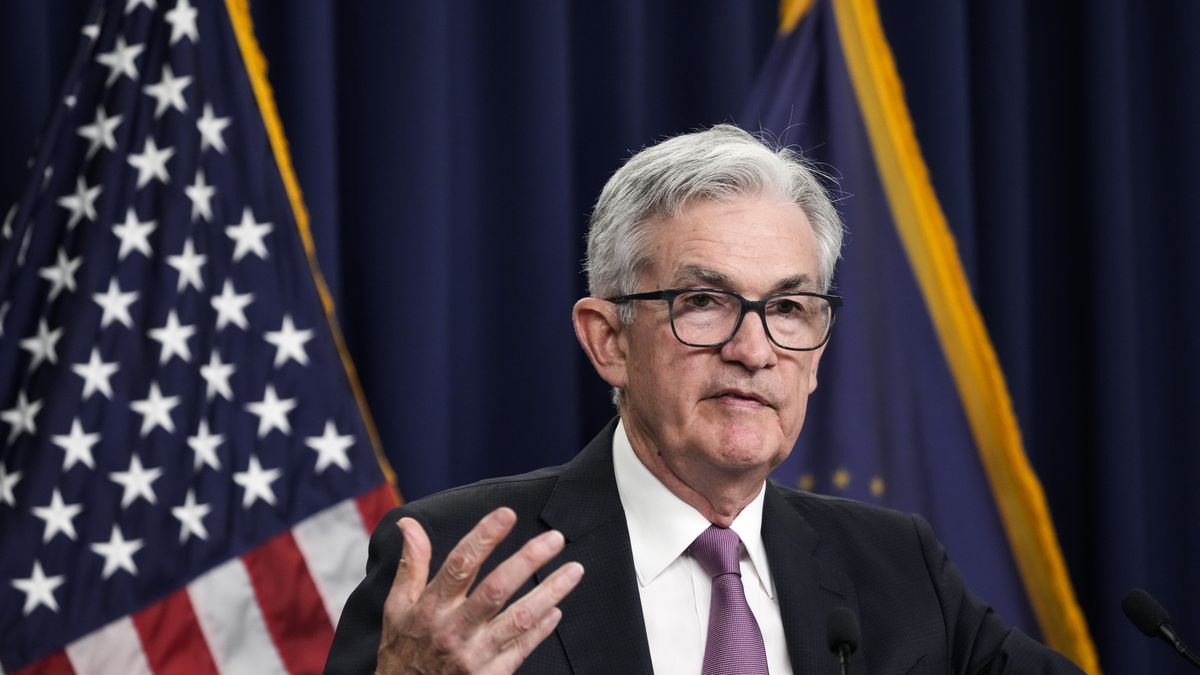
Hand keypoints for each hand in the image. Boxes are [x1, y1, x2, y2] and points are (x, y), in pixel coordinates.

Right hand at [375, 508, 583, 673]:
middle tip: (555, 538)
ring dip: (550, 592)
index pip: (460, 564)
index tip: (507, 514)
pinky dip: (542, 628)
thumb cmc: (403, 649)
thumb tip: (409, 523)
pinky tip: (557, 609)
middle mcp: (454, 629)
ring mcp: (475, 655)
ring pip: (519, 619)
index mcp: (432, 607)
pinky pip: (522, 648)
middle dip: (528, 560)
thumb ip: (411, 564)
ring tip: (575, 570)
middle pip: (496, 589)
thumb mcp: (398, 606)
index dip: (484, 537)